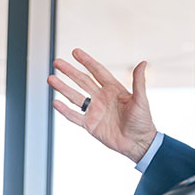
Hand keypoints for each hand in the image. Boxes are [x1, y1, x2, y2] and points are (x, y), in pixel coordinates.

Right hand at [48, 48, 156, 162]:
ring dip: (63, 88)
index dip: (87, 61)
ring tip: (50, 78)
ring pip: (75, 96)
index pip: (97, 72)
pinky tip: (55, 102)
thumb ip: (139, 81)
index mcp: (114, 90)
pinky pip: (74, 116)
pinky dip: (64, 110)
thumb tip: (143, 62)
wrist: (139, 143)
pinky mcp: (90, 125)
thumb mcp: (141, 100)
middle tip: (57, 62)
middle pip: (82, 81)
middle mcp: (102, 98)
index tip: (75, 52)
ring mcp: (95, 111)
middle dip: (70, 71)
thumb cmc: (143, 121)